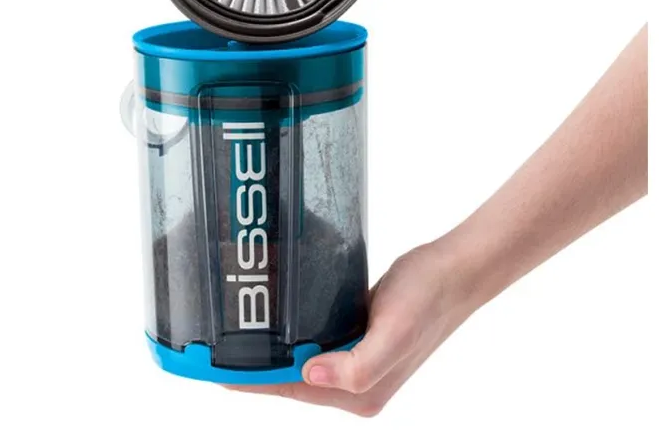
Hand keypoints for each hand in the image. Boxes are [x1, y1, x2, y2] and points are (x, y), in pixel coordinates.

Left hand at [226, 243, 473, 416]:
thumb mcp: (395, 331)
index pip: (291, 388)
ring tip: (233, 340)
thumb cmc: (427, 297)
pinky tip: (273, 326)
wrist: (452, 271)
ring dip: (269, 355)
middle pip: (290, 381)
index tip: (213, 371)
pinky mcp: (356, 340)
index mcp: (361, 393)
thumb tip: (310, 373)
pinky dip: (289, 339)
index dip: (252, 381)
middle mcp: (356, 385)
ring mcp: (356, 363)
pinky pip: (313, 345)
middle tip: (212, 352)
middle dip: (254, 371)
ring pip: (299, 364)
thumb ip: (358, 365)